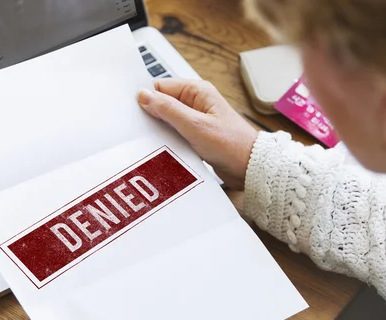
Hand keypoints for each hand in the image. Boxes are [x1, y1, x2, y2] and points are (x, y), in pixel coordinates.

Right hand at [138, 79, 257, 190]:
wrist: (249, 167)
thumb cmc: (230, 144)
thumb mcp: (194, 125)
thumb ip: (168, 109)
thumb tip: (144, 95)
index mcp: (197, 91)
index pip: (161, 87)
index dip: (148, 99)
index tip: (136, 113)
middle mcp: (196, 102)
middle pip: (163, 103)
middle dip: (153, 116)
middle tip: (144, 131)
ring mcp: (196, 119)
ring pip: (168, 120)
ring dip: (161, 131)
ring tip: (155, 141)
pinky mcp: (196, 135)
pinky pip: (175, 133)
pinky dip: (169, 140)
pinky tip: (164, 148)